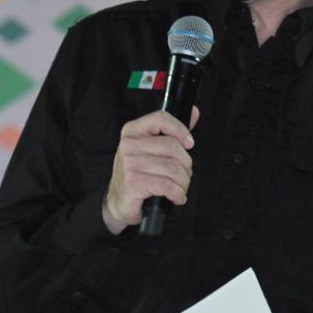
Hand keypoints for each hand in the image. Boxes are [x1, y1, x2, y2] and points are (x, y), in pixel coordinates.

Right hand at [101, 106, 198, 234]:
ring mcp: (129, 164)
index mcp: (133, 131)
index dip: (180, 130)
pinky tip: (176, 196)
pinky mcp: (133, 183)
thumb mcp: (150, 150)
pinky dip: (178, 194)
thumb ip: (172, 131)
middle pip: (172, 146)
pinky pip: (167, 185)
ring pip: (172, 168)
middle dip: (186, 164)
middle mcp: (129, 145)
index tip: (189, 143)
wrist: (118, 201)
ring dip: (183, 182)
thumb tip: (193, 112)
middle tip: (184, 174)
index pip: (160, 119)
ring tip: (180, 187)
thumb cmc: (137, 173)